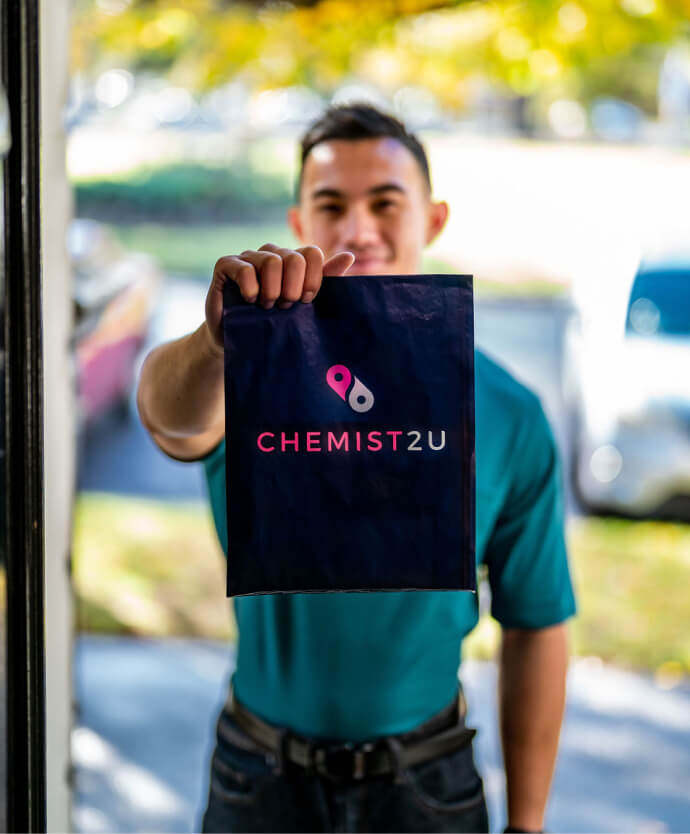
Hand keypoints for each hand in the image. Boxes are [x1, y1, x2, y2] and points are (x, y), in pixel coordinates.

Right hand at [204, 243, 354, 349]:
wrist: (239, 341)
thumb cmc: (274, 322)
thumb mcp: (303, 305)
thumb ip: (326, 280)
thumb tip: (349, 256)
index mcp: (292, 260)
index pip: (312, 253)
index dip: (313, 279)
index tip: (305, 301)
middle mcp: (271, 254)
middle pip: (294, 258)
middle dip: (292, 289)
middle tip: (284, 306)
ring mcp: (248, 257)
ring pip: (271, 261)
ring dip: (272, 291)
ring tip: (266, 306)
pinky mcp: (226, 264)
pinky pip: (245, 268)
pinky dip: (251, 289)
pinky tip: (248, 301)